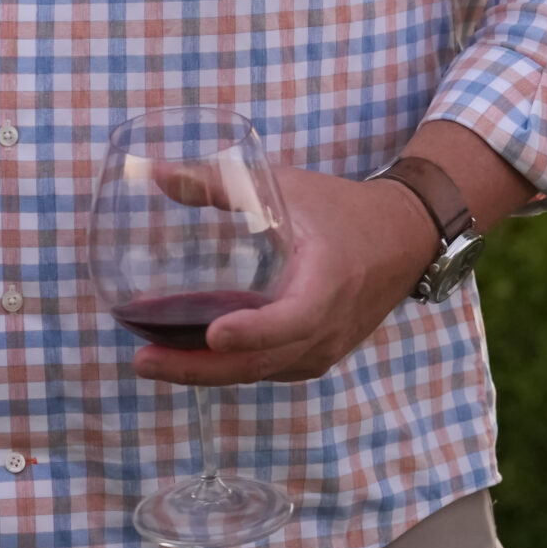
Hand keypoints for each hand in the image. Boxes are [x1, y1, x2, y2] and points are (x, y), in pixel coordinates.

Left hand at [133, 165, 435, 385]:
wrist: (402, 239)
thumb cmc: (341, 210)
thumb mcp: (286, 187)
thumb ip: (220, 184)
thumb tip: (158, 174)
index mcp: (328, 283)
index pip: (292, 320)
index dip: (254, 331)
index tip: (213, 334)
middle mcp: (327, 328)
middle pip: (260, 362)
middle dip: (199, 368)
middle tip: (144, 360)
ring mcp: (322, 349)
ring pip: (260, 372)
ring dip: (206, 372)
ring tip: (151, 360)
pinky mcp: (313, 355)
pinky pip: (268, 370)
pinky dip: (228, 367)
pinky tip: (186, 355)